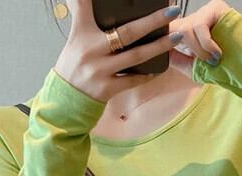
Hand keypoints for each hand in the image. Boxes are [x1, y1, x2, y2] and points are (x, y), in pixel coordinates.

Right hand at [53, 0, 187, 102]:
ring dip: (159, 46)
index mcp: (81, 33)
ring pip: (136, 56)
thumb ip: (86, 21)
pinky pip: (133, 80)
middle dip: (153, 20)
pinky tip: (160, 67)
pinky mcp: (107, 88)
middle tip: (173, 10)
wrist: (65, 100)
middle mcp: (91, 50)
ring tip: (176, 37)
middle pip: (127, 32)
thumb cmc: (75, 66)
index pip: (82, 5)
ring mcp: (100, 70)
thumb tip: (98, 4)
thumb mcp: (76, 40)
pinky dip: (147, 74)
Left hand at [167, 0, 231, 77]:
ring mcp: (205, 13)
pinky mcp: (215, 8)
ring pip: (185, 29)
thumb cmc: (226, 69)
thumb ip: (178, 60)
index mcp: (190, 33)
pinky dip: (205, 44)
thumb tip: (162, 51)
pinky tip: (217, 54)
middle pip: (173, 29)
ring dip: (198, 50)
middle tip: (198, 59)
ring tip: (213, 60)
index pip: (168, 31)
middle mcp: (196, 20)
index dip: (163, 40)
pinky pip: (198, 26)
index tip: (163, 52)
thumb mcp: (195, 69)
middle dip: (181, 46)